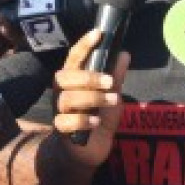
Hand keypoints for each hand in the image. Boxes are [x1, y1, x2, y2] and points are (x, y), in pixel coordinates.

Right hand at [53, 29, 128, 168]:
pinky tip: (96, 122)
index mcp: (74, 80)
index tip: (98, 33)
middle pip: (65, 77)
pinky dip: (82, 121)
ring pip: (67, 98)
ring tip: (111, 100)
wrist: (87, 151)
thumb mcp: (110, 95)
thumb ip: (115, 76)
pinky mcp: (62, 131)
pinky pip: (64, 122)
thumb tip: (124, 53)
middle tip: (110, 82)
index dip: (84, 45)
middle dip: (88, 76)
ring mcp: (60, 111)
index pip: (74, 57)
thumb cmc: (97, 117)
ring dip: (91, 98)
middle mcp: (63, 92)